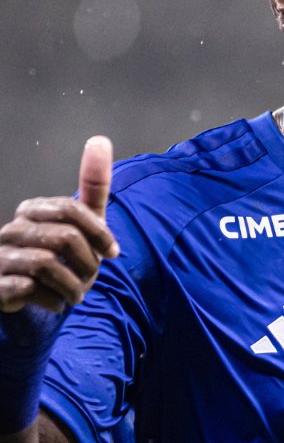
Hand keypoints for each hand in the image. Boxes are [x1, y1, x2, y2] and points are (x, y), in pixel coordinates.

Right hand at [0, 137, 118, 312]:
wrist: (30, 296)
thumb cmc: (62, 255)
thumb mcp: (83, 222)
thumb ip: (92, 184)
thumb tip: (100, 139)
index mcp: (32, 210)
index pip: (71, 209)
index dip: (99, 233)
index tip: (113, 253)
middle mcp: (11, 229)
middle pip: (64, 237)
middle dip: (87, 263)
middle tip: (90, 277)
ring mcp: (0, 256)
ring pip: (47, 263)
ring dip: (72, 285)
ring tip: (75, 293)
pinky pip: (29, 288)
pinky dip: (52, 300)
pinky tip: (55, 303)